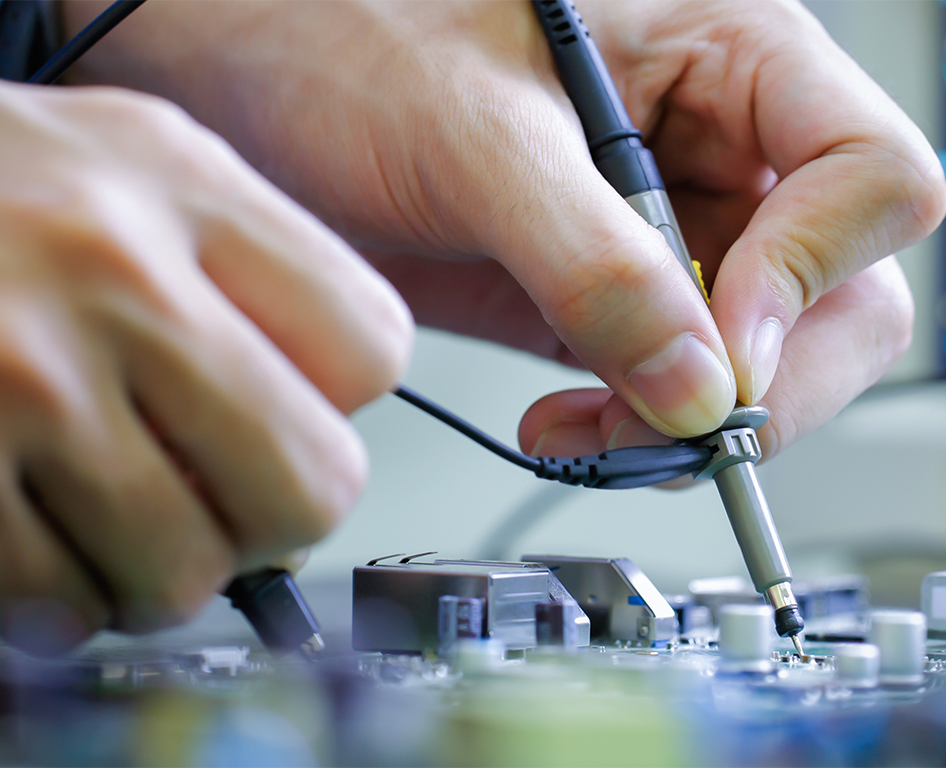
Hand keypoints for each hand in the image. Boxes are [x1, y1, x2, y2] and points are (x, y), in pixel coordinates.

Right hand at [0, 82, 411, 650]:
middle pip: (310, 484)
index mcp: (183, 191)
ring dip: (162, 572)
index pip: (371, 349)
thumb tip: (329, 409)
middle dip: (275, 518)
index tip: (300, 412)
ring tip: (122, 523)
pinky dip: (61, 602)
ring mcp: (20, 377)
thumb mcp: (132, 158)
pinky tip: (44, 547)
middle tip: (228, 500)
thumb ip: (246, 264)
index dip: (342, 407)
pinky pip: (55, 599)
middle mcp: (110, 277)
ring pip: (184, 568)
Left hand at [66, 0, 944, 459]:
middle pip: (851, 287)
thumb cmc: (345, 35)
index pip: (873, 174)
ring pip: (778, 357)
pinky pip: (690, 390)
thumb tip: (698, 387)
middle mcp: (729, 147)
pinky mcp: (630, 299)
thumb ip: (595, 262)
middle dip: (774, 376)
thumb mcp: (475, 134)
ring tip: (599, 433)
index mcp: (734, 52)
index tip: (722, 341)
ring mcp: (684, 231)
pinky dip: (648, 434)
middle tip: (684, 426)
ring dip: (701, 423)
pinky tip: (579, 430)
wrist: (256, 91)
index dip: (815, 269)